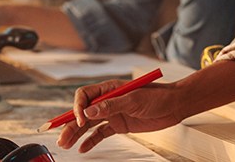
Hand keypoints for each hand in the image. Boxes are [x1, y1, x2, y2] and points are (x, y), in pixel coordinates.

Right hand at [56, 78, 182, 153]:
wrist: (173, 105)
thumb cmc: (156, 95)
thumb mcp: (134, 99)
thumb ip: (111, 106)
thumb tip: (89, 112)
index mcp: (109, 88)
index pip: (85, 95)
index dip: (78, 108)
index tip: (79, 121)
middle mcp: (108, 100)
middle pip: (84, 112)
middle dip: (71, 124)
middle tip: (61, 139)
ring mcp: (113, 113)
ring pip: (89, 124)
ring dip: (77, 134)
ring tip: (65, 145)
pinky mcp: (119, 124)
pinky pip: (101, 133)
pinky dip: (91, 140)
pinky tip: (83, 148)